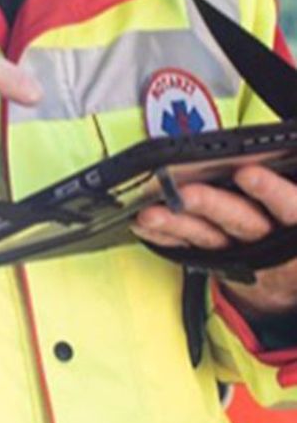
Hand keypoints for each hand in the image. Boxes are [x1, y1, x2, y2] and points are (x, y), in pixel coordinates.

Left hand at [132, 164, 296, 316]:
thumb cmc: (290, 219)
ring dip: (176, 223)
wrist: (286, 274)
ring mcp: (238, 252)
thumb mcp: (295, 205)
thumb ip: (289, 182)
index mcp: (294, 220)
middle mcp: (268, 241)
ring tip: (148, 212)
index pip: (290, 207)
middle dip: (210, 205)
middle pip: (240, 221)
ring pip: (207, 236)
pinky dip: (163, 235)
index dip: (270, 191)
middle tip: (183, 193)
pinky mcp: (214, 258)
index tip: (245, 173)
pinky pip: (187, 247)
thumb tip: (282, 148)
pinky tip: (141, 224)